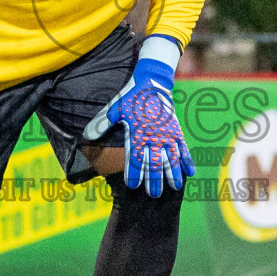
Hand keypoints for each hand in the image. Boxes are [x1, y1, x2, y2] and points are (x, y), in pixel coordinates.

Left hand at [83, 35, 193, 196]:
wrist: (152, 81)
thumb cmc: (131, 97)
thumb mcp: (114, 108)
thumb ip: (101, 123)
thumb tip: (85, 136)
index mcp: (137, 131)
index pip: (134, 157)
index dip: (134, 173)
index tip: (132, 186)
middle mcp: (153, 135)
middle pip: (155, 162)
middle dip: (154, 179)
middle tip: (153, 195)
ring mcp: (167, 133)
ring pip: (172, 157)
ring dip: (173, 173)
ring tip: (174, 188)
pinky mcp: (176, 129)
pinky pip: (183, 147)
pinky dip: (187, 160)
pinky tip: (191, 172)